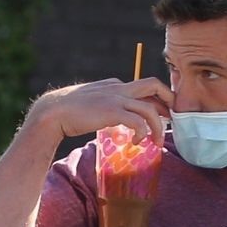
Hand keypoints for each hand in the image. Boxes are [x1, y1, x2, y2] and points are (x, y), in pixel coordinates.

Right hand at [28, 77, 172, 144]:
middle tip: (172, 119)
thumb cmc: (69, 112)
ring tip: (157, 142)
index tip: (163, 115)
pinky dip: (142, 132)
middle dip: (168, 100)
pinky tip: (137, 142)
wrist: (53, 112)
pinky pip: (137, 121)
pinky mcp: (112, 111)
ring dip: (158, 126)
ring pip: (149, 107)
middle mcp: (119, 87)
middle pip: (153, 85)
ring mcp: (116, 98)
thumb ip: (106, 106)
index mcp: (115, 85)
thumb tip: (115, 119)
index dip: (158, 100)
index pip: (144, 87)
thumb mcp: (93, 103)